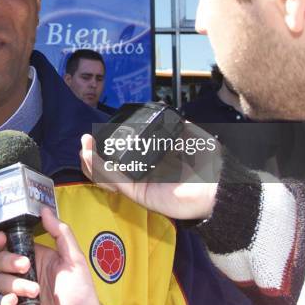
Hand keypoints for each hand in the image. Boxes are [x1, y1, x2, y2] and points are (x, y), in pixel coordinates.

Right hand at [0, 208, 114, 304]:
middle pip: (0, 260)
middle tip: (25, 266)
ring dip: (14, 284)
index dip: (2, 239)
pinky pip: (2, 303)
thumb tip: (45, 210)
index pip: (11, 243)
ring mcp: (20, 292)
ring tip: (35, 292)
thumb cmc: (81, 291)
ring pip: (0, 281)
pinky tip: (16, 302)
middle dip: (8, 260)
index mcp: (36, 257)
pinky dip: (6, 302)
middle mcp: (25, 272)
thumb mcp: (74, 259)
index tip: (2, 238)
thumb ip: (61, 233)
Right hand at [80, 128, 220, 219]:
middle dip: (92, 155)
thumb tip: (161, 109)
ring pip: (107, 178)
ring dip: (91, 163)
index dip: (104, 148)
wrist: (221, 184)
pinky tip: (94, 158)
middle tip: (85, 141)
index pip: (120, 157)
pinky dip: (102, 171)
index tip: (95, 135)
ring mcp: (140, 186)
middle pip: (108, 169)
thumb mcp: (190, 137)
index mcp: (150, 163)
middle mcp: (142, 175)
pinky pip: (117, 182)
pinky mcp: (141, 195)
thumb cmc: (209, 164)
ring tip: (84, 148)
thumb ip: (175, 125)